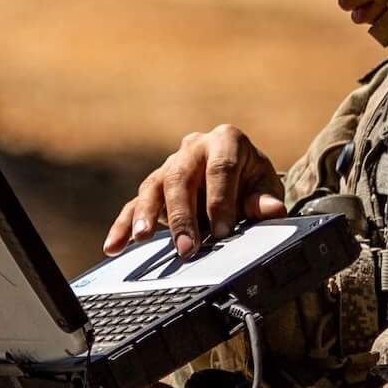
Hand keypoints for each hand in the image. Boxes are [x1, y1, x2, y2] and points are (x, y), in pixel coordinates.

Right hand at [103, 125, 287, 257]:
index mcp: (225, 140)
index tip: (224, 233)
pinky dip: (123, 226)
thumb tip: (273, 211)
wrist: (239, 175)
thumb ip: (265, 200)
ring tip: (141, 238)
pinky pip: (133, 205)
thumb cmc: (252, 179)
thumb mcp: (265, 186)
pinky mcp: (154, 188)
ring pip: (153, 187)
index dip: (221, 201)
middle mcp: (192, 148)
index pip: (220, 168)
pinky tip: (114, 246)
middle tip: (187, 247)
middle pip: (180, 177)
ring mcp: (169, 166)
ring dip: (146, 215)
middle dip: (182, 215)